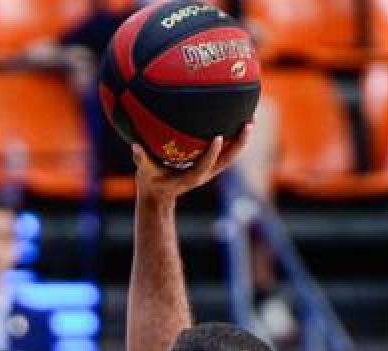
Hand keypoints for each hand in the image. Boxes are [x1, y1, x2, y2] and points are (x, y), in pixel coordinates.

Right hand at [133, 128, 250, 201]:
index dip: (213, 153)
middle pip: (228, 160)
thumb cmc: (151, 182)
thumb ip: (141, 160)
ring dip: (243, 139)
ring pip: (232, 156)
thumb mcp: (144, 173)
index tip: (219, 137)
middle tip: (249, 123)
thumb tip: (134, 146)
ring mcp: (210, 170)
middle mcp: (205, 174)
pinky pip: (227, 152)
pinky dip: (235, 138)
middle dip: (240, 143)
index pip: (205, 165)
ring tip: (252, 117)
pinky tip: (238, 119)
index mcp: (190, 177)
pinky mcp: (211, 166)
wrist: (159, 196)